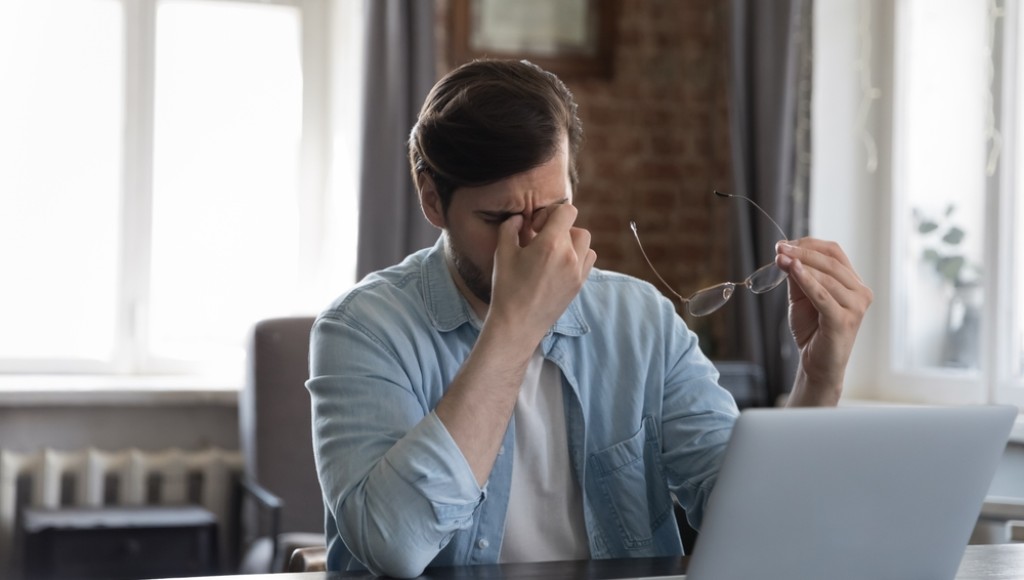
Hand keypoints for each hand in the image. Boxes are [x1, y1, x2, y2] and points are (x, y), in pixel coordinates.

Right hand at [487, 204, 596, 342]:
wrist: (517, 324)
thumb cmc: (507, 288)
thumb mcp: (502, 253)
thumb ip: (510, 228)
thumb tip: (519, 219)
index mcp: (551, 244)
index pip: (567, 211)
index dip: (551, 213)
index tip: (536, 227)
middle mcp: (570, 256)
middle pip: (577, 227)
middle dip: (560, 229)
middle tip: (541, 241)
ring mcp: (578, 272)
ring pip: (586, 243)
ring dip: (572, 242)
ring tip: (552, 253)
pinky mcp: (579, 285)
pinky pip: (588, 261)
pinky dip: (578, 257)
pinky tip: (559, 265)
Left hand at [775, 238, 872, 404]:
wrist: (816, 363)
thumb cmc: (812, 329)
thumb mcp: (802, 297)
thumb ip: (798, 276)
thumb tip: (786, 252)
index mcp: (854, 283)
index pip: (834, 253)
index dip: (809, 244)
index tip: (784, 243)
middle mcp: (861, 293)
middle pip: (831, 262)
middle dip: (802, 251)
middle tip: (779, 248)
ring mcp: (856, 307)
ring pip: (827, 277)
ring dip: (800, 264)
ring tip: (779, 258)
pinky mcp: (844, 321)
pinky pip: (823, 296)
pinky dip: (807, 281)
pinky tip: (792, 269)